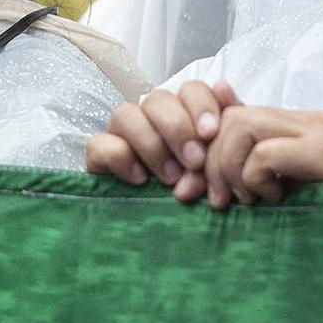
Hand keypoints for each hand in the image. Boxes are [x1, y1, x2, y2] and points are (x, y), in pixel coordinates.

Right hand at [86, 79, 234, 198]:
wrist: (164, 234)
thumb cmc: (200, 194)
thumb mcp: (219, 167)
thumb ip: (223, 132)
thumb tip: (223, 88)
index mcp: (183, 114)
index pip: (190, 89)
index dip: (200, 104)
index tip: (210, 133)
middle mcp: (150, 117)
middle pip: (157, 99)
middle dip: (177, 129)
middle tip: (194, 161)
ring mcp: (121, 135)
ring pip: (125, 114)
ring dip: (151, 144)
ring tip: (170, 177)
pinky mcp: (99, 157)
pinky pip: (99, 143)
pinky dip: (120, 157)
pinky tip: (139, 179)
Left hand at [203, 94, 322, 209]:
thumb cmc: (308, 223)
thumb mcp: (261, 185)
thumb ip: (237, 144)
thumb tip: (216, 88)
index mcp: (294, 124)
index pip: (230, 113)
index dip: (205, 149)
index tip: (195, 188)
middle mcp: (310, 120)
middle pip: (233, 117)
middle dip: (213, 162)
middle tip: (221, 200)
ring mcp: (321, 132)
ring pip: (243, 126)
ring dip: (233, 170)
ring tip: (251, 200)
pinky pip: (264, 153)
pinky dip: (255, 180)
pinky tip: (275, 200)